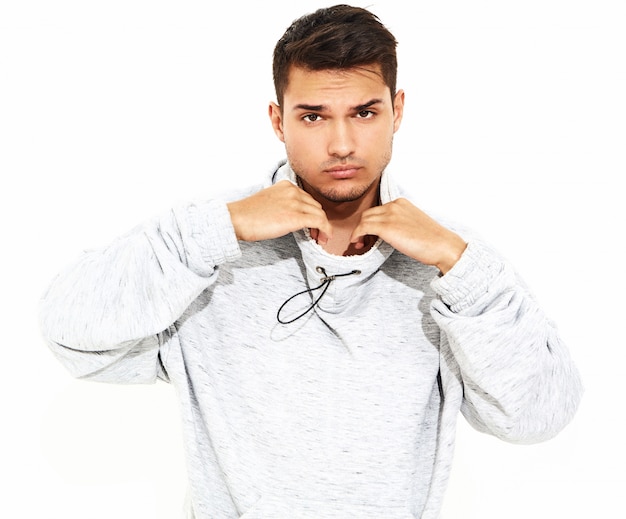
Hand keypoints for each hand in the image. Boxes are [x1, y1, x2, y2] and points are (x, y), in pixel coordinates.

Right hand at [227, 180, 332, 242]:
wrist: (237, 219)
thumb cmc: (248, 214)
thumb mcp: (269, 201)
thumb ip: (284, 203)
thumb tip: (294, 217)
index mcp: (286, 186)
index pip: (308, 199)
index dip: (312, 213)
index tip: (312, 225)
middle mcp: (293, 191)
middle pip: (316, 206)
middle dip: (319, 221)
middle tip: (316, 235)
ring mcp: (295, 203)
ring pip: (320, 214)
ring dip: (323, 228)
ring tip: (319, 239)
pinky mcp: (296, 217)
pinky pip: (320, 222)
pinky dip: (326, 230)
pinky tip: (324, 238)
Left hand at [350, 198, 466, 273]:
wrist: (442, 245)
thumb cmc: (431, 240)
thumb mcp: (413, 223)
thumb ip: (399, 222)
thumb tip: (389, 232)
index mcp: (401, 203)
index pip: (378, 210)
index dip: (371, 223)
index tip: (370, 235)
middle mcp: (394, 205)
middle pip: (368, 214)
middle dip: (362, 227)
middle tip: (363, 241)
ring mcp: (389, 215)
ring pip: (363, 220)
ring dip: (358, 233)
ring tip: (361, 244)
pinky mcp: (386, 227)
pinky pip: (362, 228)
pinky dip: (357, 235)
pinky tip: (358, 243)